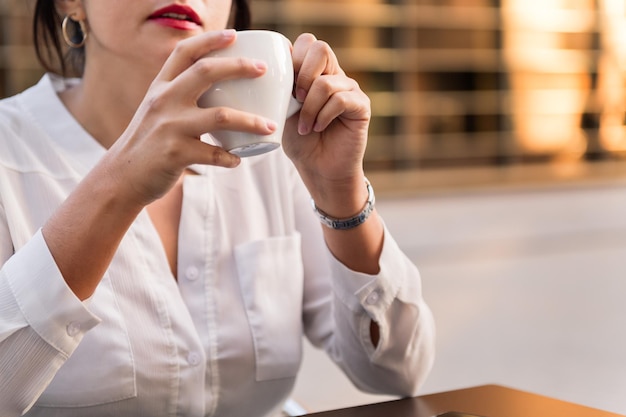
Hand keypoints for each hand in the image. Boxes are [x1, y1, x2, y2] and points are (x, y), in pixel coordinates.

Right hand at [103, 30, 276, 206]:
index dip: (210, 40)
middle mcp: (164, 101)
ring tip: (270, 127)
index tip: (234, 35)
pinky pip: (215, 155)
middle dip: (239, 66)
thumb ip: (178, 96)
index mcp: (161, 87)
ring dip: (251, 121)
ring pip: (221, 117)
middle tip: (263, 69)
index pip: (184, 52)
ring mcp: (170, 127)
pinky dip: (230, 158)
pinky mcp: (176, 154)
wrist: (122, 176)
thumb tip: (216, 89)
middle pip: (206, 71)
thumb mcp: (156, 110)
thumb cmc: (148, 142)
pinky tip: (238, 160)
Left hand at [283, 33, 371, 198]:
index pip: (307, 43)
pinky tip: (318, 128)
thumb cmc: (300, 141)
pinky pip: (341, 100)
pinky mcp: (361, 106)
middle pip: (320, 48)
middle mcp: (334, 75)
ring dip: (309, 107)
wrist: (318, 169)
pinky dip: (323, 116)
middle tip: (295, 99)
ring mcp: (350, 89)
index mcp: (315, 71)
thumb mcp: (283, 110)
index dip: (293, 58)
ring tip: (305, 126)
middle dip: (302, 74)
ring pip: (325, 82)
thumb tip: (271, 66)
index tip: (283, 86)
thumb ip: (281, 86)